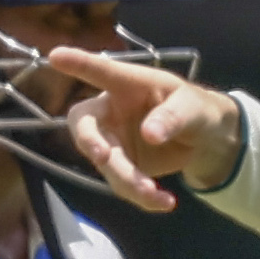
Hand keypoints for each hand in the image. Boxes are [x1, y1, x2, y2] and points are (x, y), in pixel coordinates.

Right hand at [50, 46, 241, 212]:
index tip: (55, 56)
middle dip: (89, 141)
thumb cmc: (195, 109)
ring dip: (125, 180)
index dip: (78, 63)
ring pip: (105, 163)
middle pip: (84, 124)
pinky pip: (121, 183)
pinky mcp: (121, 166)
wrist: (204, 141)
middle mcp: (111, 111)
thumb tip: (149, 134)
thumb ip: (172, 116)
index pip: (101, 71)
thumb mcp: (192, 107)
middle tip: (102, 157)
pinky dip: (140, 196)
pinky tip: (163, 202)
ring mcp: (113, 140)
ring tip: (154, 195)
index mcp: (128, 84)